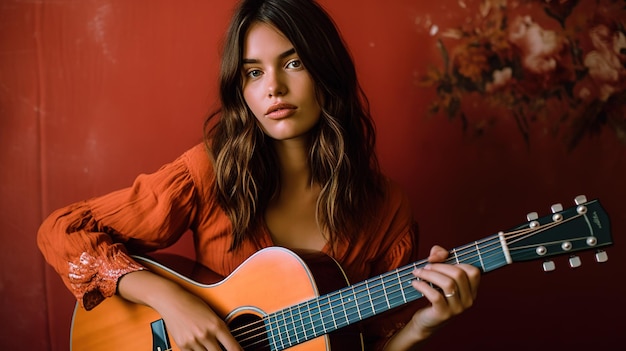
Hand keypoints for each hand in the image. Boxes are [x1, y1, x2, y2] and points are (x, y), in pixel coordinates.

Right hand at [118, 270, 242, 350]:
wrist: (171, 300)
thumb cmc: (193, 303)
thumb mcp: (212, 314)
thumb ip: (220, 329)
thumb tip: (229, 345)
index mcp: (216, 324)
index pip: (233, 347)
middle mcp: (206, 334)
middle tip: (224, 350)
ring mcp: (194, 341)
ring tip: (211, 347)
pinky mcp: (183, 345)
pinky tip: (201, 347)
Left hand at [408, 245, 480, 338]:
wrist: (427, 321)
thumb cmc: (435, 293)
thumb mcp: (440, 274)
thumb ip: (440, 256)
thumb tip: (434, 254)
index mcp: (472, 290)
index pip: (474, 271)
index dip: (457, 261)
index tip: (441, 261)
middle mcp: (468, 300)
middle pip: (458, 274)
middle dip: (439, 266)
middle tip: (425, 267)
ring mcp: (457, 309)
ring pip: (448, 284)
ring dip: (429, 274)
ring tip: (418, 272)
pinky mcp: (444, 314)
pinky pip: (435, 295)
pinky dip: (422, 286)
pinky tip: (415, 283)